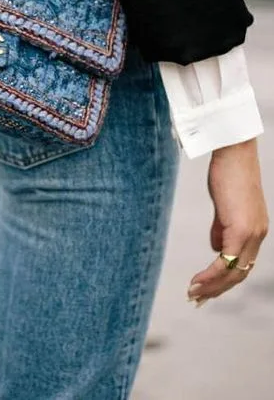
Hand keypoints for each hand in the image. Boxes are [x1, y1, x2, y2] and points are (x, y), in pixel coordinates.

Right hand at [187, 138, 267, 306]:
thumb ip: (221, 227)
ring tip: (193, 293)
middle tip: (197, 299)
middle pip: (241, 274)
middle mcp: (258, 235)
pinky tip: (197, 280)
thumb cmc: (228, 172)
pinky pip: (225, 261)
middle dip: (217, 290)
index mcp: (256, 230)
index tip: (206, 289)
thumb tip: (215, 248)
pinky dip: (211, 274)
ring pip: (235, 272)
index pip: (243, 264)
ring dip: (212, 286)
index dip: (225, 280)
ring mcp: (252, 233)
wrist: (234, 153)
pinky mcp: (240, 229)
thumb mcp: (224, 205)